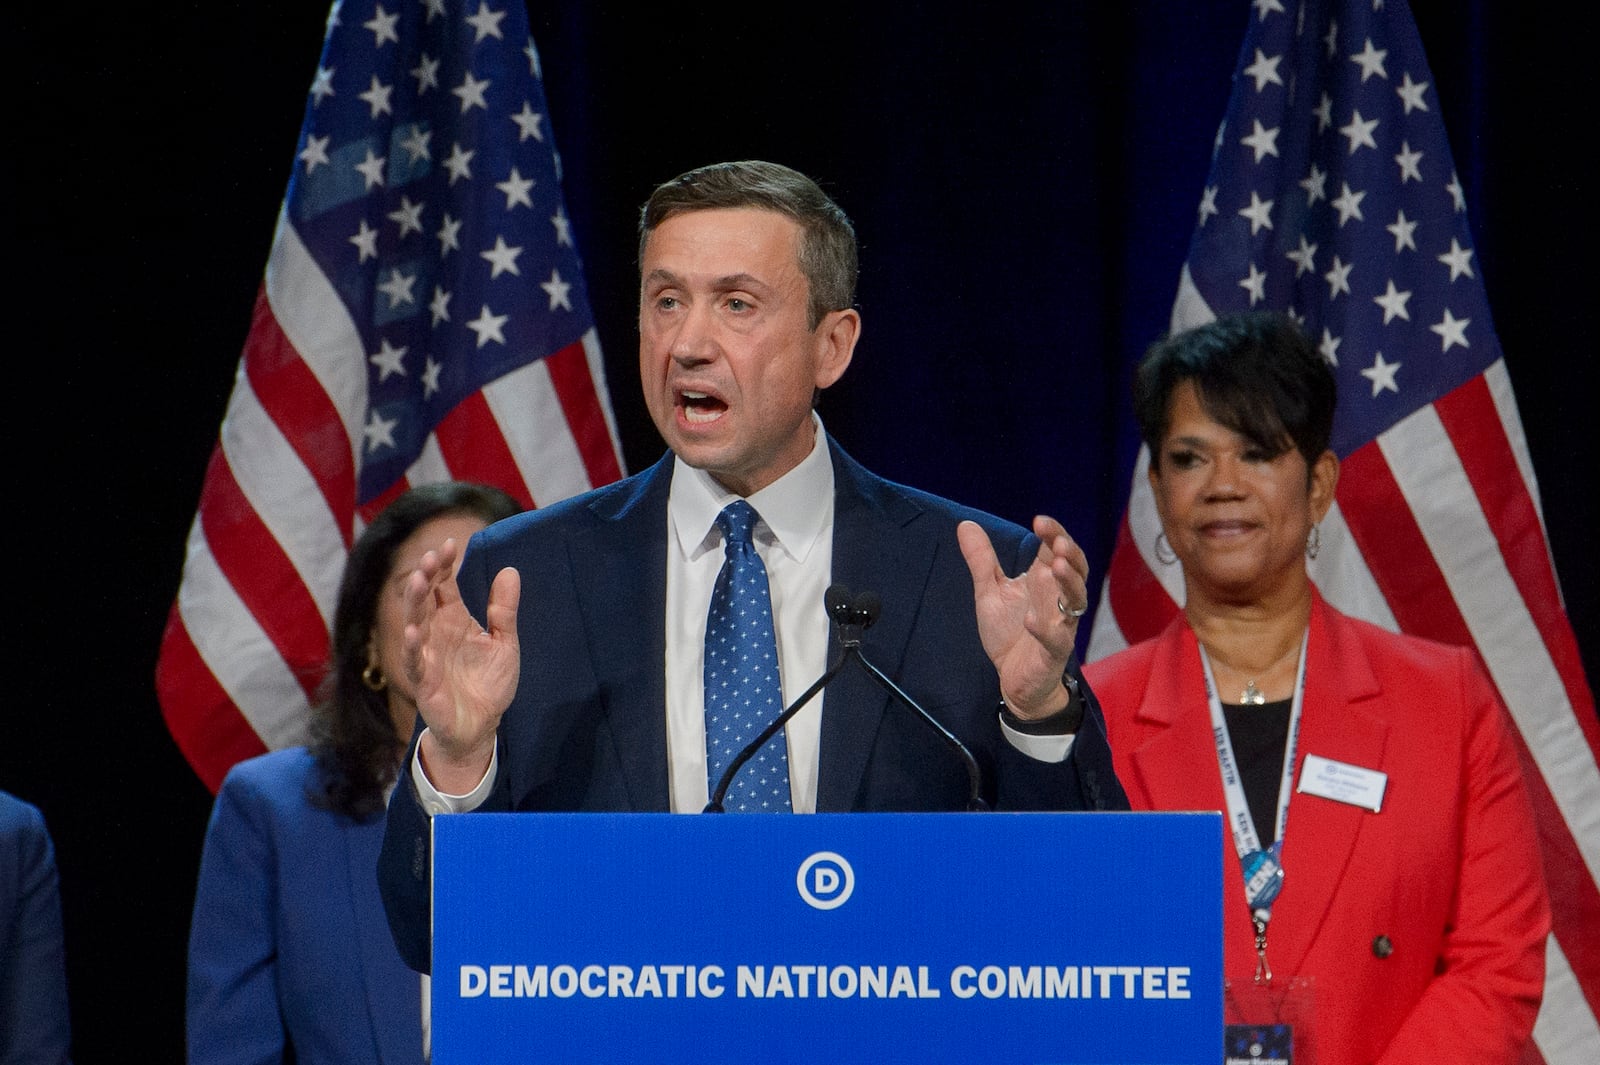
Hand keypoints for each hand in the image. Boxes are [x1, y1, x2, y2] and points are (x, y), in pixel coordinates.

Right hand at [404, 537, 521, 791]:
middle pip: (424, 598)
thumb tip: (510, 571)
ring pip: (414, 622)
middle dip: (425, 575)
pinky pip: (415, 661)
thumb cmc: (488, 683)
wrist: (481, 725)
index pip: (443, 585)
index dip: (444, 565)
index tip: (450, 544)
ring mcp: (427, 655)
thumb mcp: (505, 643)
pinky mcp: (424, 681)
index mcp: (454, 619)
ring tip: (418, 580)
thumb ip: (503, 610)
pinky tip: (413, 630)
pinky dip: (413, 646)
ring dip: (414, 602)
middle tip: (430, 556)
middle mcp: (436, 632)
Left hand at [957, 515, 1088, 719]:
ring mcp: (1060, 624)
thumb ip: (981, 560)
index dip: (1054, 533)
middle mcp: (1058, 598)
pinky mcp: (1054, 651)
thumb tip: (965, 524)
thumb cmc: (1010, 632)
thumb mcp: (990, 591)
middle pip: (1075, 569)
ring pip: (1075, 600)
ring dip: (1068, 582)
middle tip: (1057, 541)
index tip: (1038, 520)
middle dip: (1069, 554)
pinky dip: (1045, 629)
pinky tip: (1032, 620)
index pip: (1057, 549)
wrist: (1013, 678)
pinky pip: (1056, 639)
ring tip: (1055, 566)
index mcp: (1044, 580)